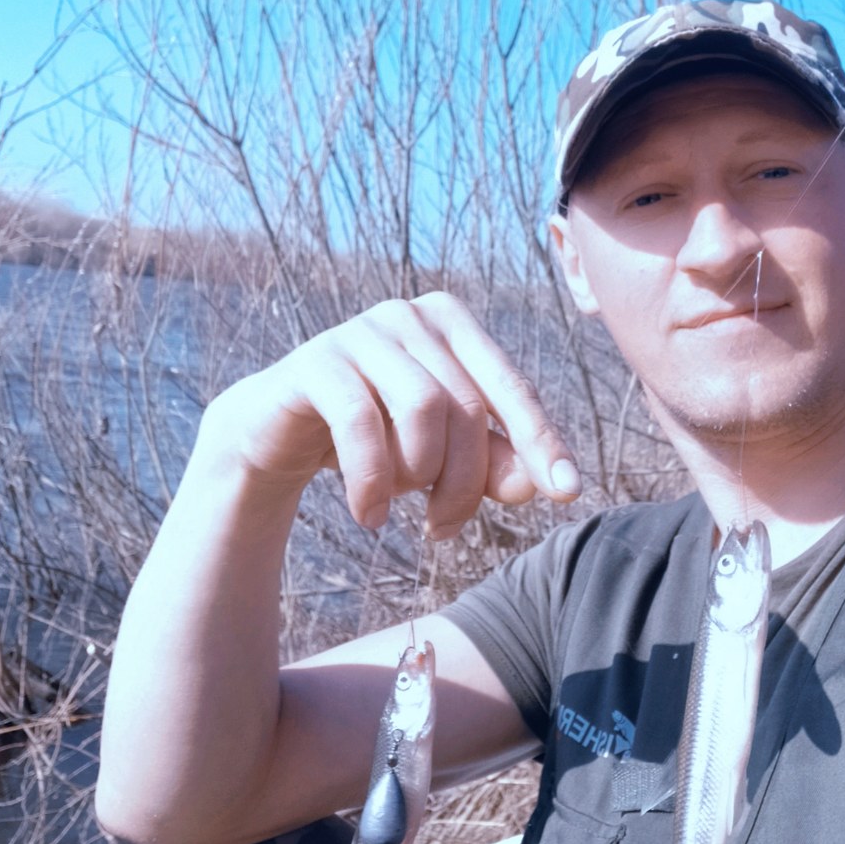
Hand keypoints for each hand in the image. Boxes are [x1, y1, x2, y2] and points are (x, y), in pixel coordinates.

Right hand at [202, 292, 581, 536]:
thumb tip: (538, 485)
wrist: (276, 433)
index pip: (511, 386)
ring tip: (400, 507)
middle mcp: (409, 315)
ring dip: (418, 477)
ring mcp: (360, 330)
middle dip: (464, 482)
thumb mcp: (438, 453)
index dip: (541, 440)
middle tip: (444, 528)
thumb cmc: (374, 437)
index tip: (568, 491)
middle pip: (467, 407)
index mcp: (451, 324)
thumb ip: (490, 462)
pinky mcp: (316, 360)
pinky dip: (373, 480)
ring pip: (424, 407)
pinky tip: (369, 515)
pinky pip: (361, 422)